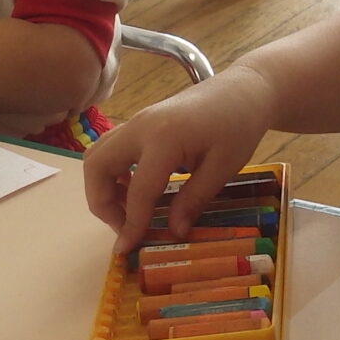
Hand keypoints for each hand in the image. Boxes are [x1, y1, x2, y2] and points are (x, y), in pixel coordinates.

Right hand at [81, 66, 278, 252]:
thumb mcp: (224, 167)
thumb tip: (173, 232)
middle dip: (101, 202)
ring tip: (129, 209)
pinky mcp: (139, 124)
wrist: (243, 90)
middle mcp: (140, 127)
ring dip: (102, 187)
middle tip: (125, 225)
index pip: (138, 190)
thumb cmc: (239, 126)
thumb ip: (194, 199)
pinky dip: (111, 172)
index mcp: (164, 138)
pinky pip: (110, 149)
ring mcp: (136, 122)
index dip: (131, 224)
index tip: (127, 249)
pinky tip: (135, 188)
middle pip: (97, 166)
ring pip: (97, 155)